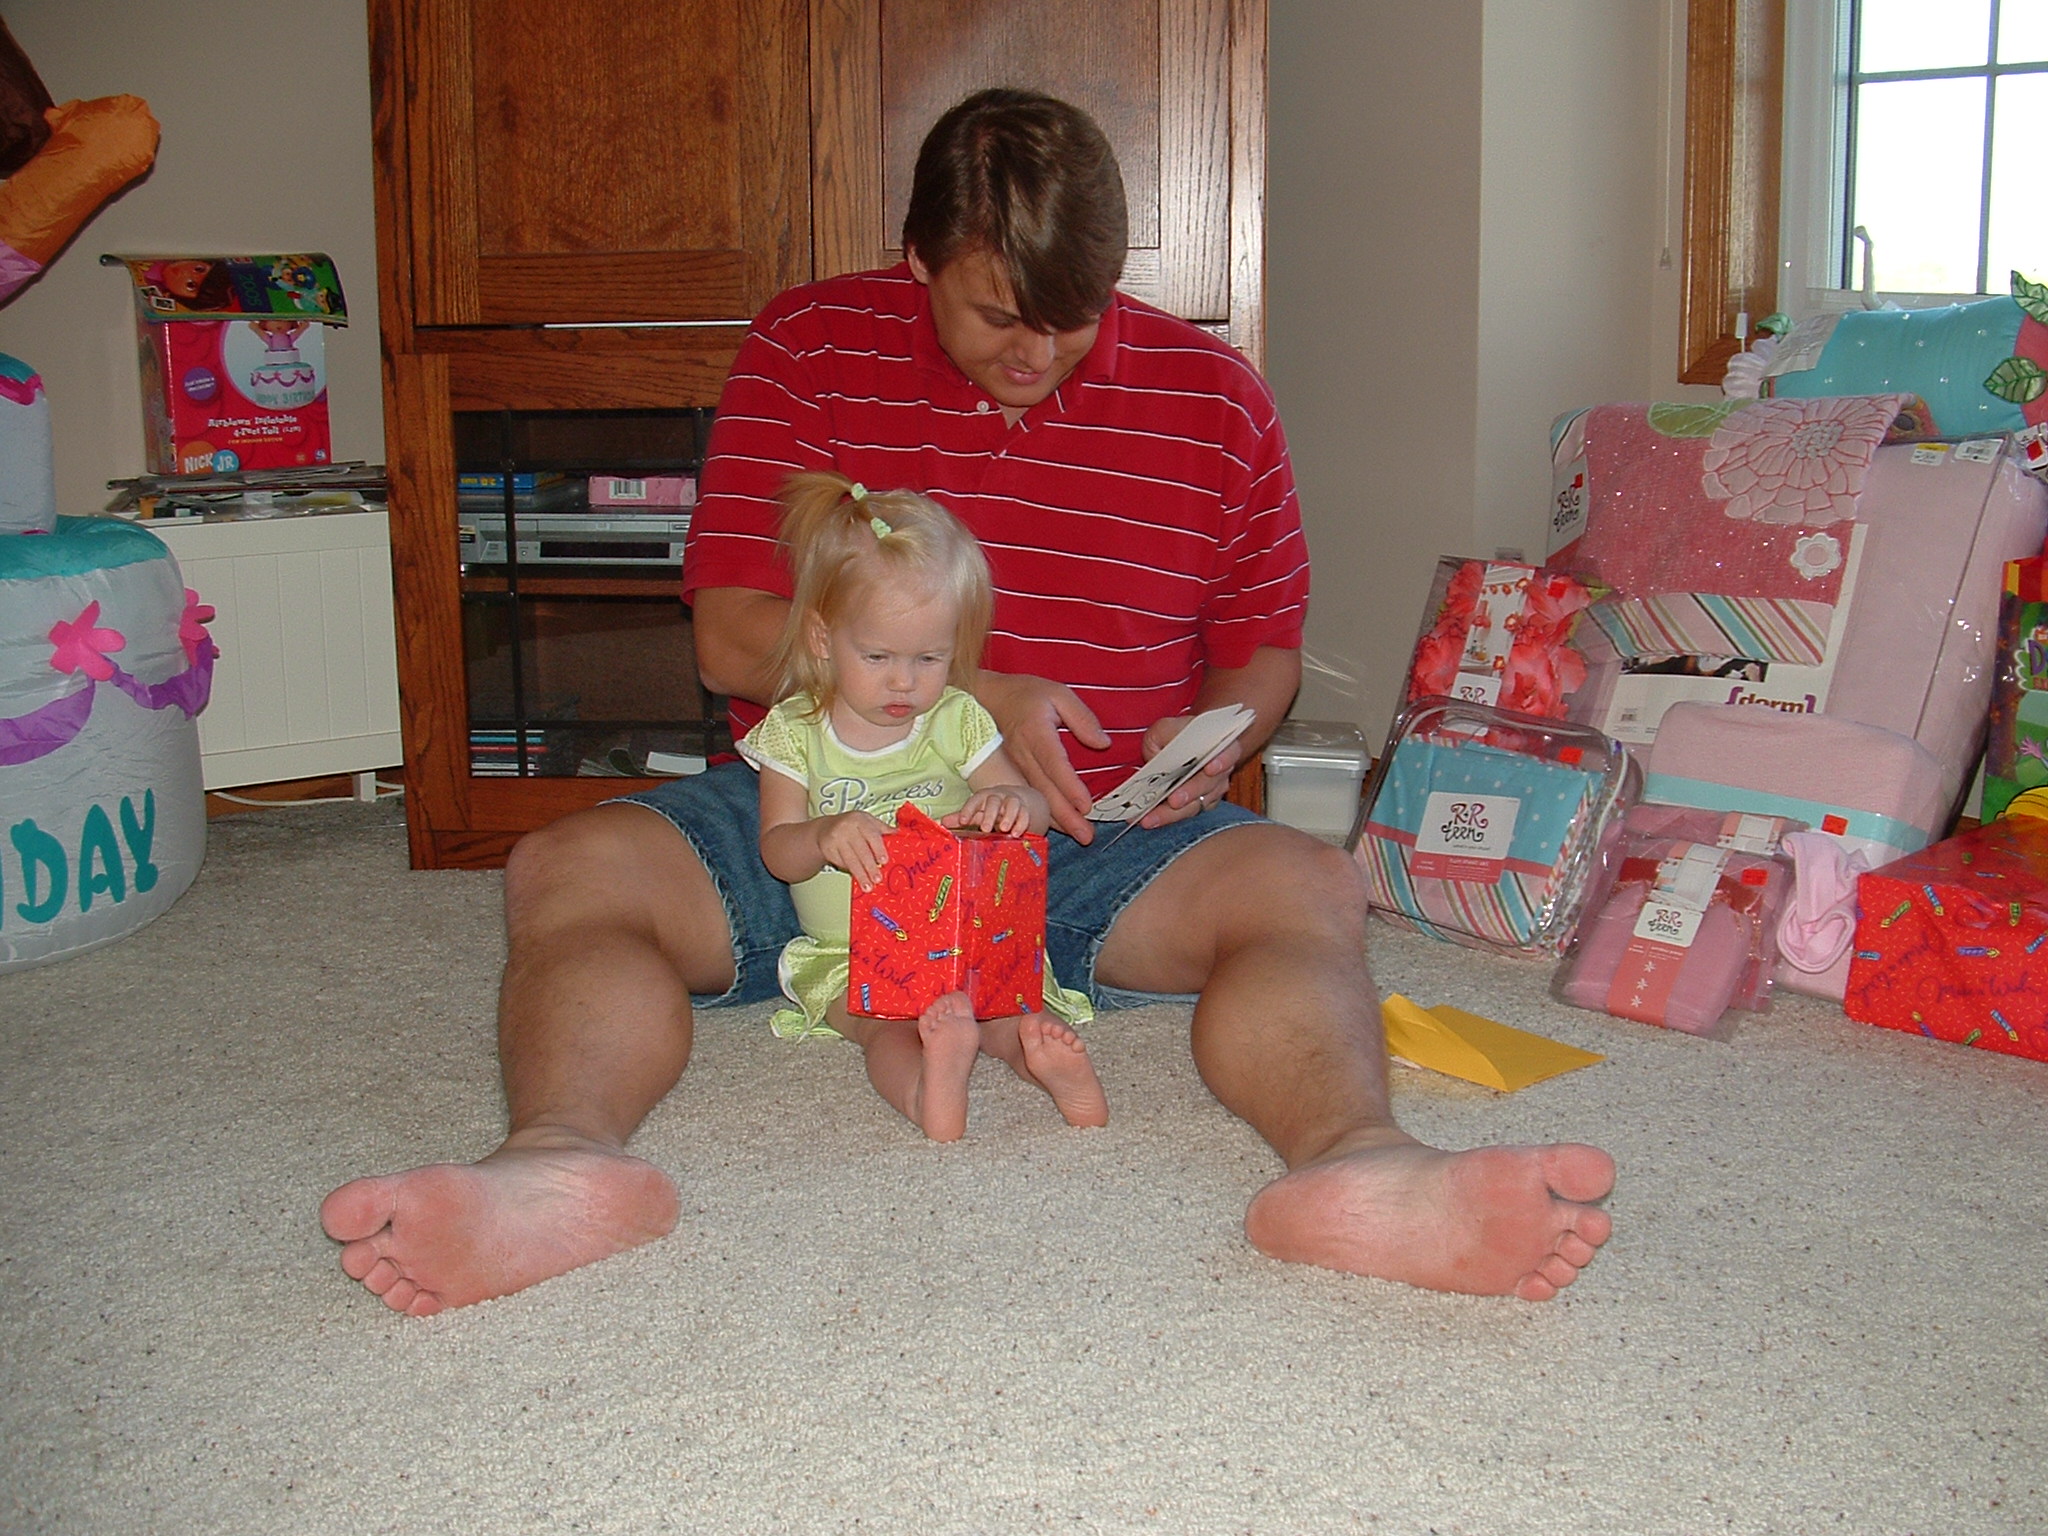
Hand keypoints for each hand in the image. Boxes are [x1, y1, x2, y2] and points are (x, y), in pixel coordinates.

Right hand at [815, 811, 890, 888]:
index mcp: (860, 820)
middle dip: (870, 866)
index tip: (884, 861)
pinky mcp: (828, 850)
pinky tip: (857, 878)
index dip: (878, 849)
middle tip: (877, 879)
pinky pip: (842, 863)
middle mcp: (847, 828)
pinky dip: (850, 872)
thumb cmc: (852, 825)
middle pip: (861, 850)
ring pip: (850, 860)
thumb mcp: (868, 822)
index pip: (871, 835)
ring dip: (860, 874)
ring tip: (867, 886)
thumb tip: (901, 837)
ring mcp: (836, 839)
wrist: (826, 828)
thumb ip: (884, 830)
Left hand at [944, 788, 1032, 834]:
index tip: (963, 821)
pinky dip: (1022, 823)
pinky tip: (1017, 834)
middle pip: (994, 801)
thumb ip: (960, 817)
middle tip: (985, 828)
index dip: (968, 810)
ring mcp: (1013, 802)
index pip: (975, 800)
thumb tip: (941, 822)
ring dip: (1008, 817)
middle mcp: (999, 797)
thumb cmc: (991, 809)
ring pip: (1012, 805)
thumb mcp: (977, 811)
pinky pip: (1025, 814)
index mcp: (984, 797)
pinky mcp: (1025, 810)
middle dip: (990, 814)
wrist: (1017, 800)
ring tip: (1004, 829)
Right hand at [975, 672, 1109, 842]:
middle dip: (1065, 816)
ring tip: (1077, 836)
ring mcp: (1016, 765)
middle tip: (1086, 836)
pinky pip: (1029, 796)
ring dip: (1056, 820)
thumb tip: (1102, 744)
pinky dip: (1043, 813)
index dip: (1069, 786)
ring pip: (1036, 798)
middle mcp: (1023, 754)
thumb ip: (1082, 718)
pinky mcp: (1014, 771)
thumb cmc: (1028, 693)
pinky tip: (1059, 826)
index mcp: (1036, 733)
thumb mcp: (1059, 694)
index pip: (1054, 764)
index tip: (1086, 805)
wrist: (989, 696)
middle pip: (1045, 790)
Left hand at [1135, 713, 1243, 829]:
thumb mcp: (1168, 727)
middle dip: (1191, 793)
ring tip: (1151, 817)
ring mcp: (1211, 791)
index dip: (1221, 761)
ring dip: (1173, 813)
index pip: (1228, 752)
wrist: (1189, 746)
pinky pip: (1185, 814)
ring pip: (1196, 805)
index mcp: (1219, 745)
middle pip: (1209, 784)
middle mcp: (1220, 770)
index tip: (1210, 768)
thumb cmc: (1180, 736)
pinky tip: (1150, 819)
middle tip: (1174, 800)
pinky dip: (1167, 817)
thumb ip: (1162, 736)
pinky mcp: (1199, 805)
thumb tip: (1155, 756)